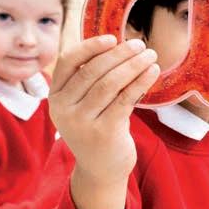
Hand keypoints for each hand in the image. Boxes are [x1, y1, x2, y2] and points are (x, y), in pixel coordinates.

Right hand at [50, 35, 158, 208]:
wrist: (101, 170)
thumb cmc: (96, 129)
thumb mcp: (84, 106)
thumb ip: (90, 80)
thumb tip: (118, 46)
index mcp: (56, 97)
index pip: (68, 62)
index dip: (90, 46)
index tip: (112, 38)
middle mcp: (64, 109)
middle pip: (92, 71)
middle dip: (119, 54)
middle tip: (140, 45)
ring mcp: (82, 122)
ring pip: (109, 83)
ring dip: (133, 65)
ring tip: (150, 55)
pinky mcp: (104, 132)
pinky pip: (125, 99)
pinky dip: (140, 82)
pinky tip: (152, 72)